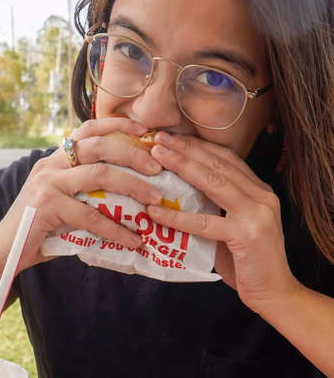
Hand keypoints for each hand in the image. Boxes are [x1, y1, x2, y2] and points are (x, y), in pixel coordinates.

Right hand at [0, 117, 164, 288]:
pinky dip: (116, 229)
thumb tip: (128, 198)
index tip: (145, 129)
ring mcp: (47, 183)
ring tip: (153, 200)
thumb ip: (83, 193)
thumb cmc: (35, 229)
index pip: (87, 129)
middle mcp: (50, 165)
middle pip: (98, 145)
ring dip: (132, 185)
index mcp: (54, 159)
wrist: (2, 251)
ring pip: (99, 174)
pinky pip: (90, 215)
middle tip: (157, 167)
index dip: (117, 125)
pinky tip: (132, 239)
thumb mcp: (60, 201)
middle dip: (132, 153)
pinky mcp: (47, 205)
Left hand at [145, 132, 300, 312]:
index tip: (172, 136)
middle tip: (159, 138)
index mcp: (259, 190)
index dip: (198, 145)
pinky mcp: (246, 236)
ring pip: (213, 183)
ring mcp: (257, 214)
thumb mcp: (230, 224)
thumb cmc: (245, 260)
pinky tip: (154, 211)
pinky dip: (176, 216)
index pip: (226, 158)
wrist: (274, 292)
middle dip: (186, 148)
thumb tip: (171, 190)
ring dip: (182, 166)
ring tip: (157, 156)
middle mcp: (262, 196)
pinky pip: (204, 222)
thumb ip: (211, 206)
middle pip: (218, 164)